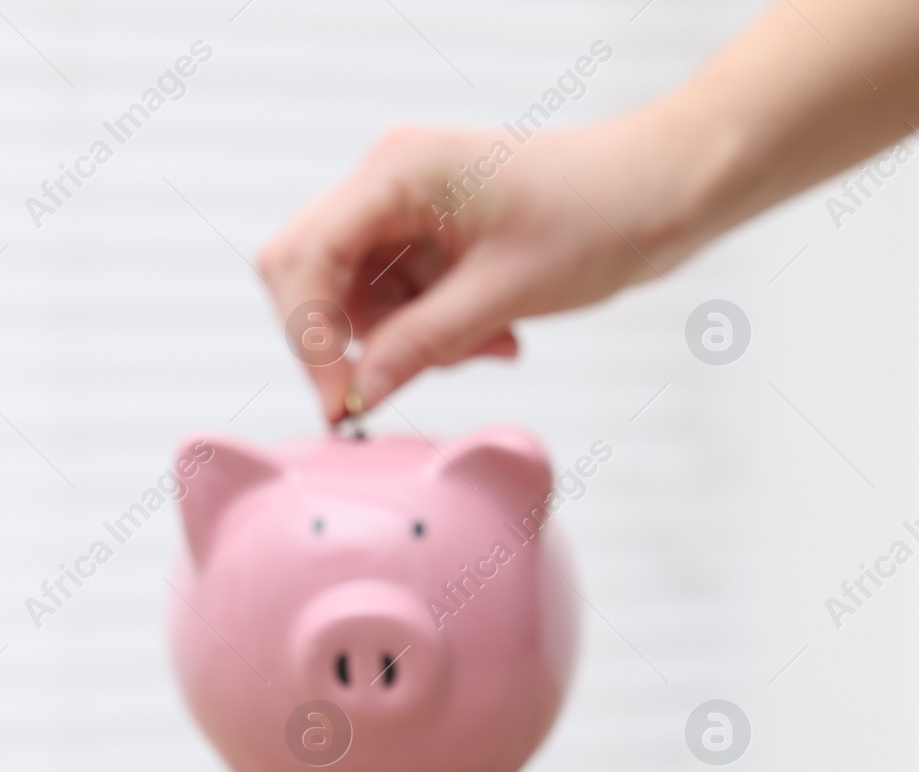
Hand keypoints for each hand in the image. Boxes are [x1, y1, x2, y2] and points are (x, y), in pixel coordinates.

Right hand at [258, 120, 690, 421]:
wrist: (665, 192)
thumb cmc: (602, 214)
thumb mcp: (507, 292)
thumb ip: (421, 344)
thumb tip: (357, 396)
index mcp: (398, 171)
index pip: (305, 256)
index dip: (308, 335)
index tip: (340, 401)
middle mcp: (386, 182)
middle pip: (309, 273)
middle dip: (344, 341)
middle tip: (379, 393)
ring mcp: (402, 209)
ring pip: (351, 299)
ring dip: (402, 342)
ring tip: (486, 346)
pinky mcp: (423, 237)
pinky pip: (391, 303)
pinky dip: (427, 334)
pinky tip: (491, 334)